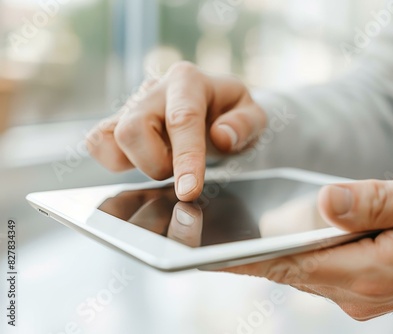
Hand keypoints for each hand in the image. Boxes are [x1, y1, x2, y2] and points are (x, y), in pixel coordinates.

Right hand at [86, 62, 265, 200]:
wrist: (214, 108)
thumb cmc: (231, 114)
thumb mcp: (254, 115)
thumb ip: (245, 124)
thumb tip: (221, 137)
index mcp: (189, 80)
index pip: (182, 119)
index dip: (185, 158)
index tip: (188, 191)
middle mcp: (155, 89)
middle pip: (134, 128)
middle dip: (158, 164)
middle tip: (182, 169)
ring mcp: (131, 106)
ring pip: (110, 138)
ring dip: (138, 164)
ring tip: (165, 161)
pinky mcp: (116, 123)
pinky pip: (98, 143)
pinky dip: (115, 161)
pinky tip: (143, 160)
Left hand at [223, 167, 392, 319]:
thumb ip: (376, 201)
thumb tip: (326, 203)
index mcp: (374, 270)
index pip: (297, 263)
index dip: (251, 257)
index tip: (211, 252)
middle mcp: (361, 291)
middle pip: (292, 271)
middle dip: (248, 258)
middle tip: (204, 239)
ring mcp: (361, 294)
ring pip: (302, 273)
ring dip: (267, 257)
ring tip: (228, 238)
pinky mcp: (363, 287)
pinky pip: (317, 273)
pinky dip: (292, 258)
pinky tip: (273, 242)